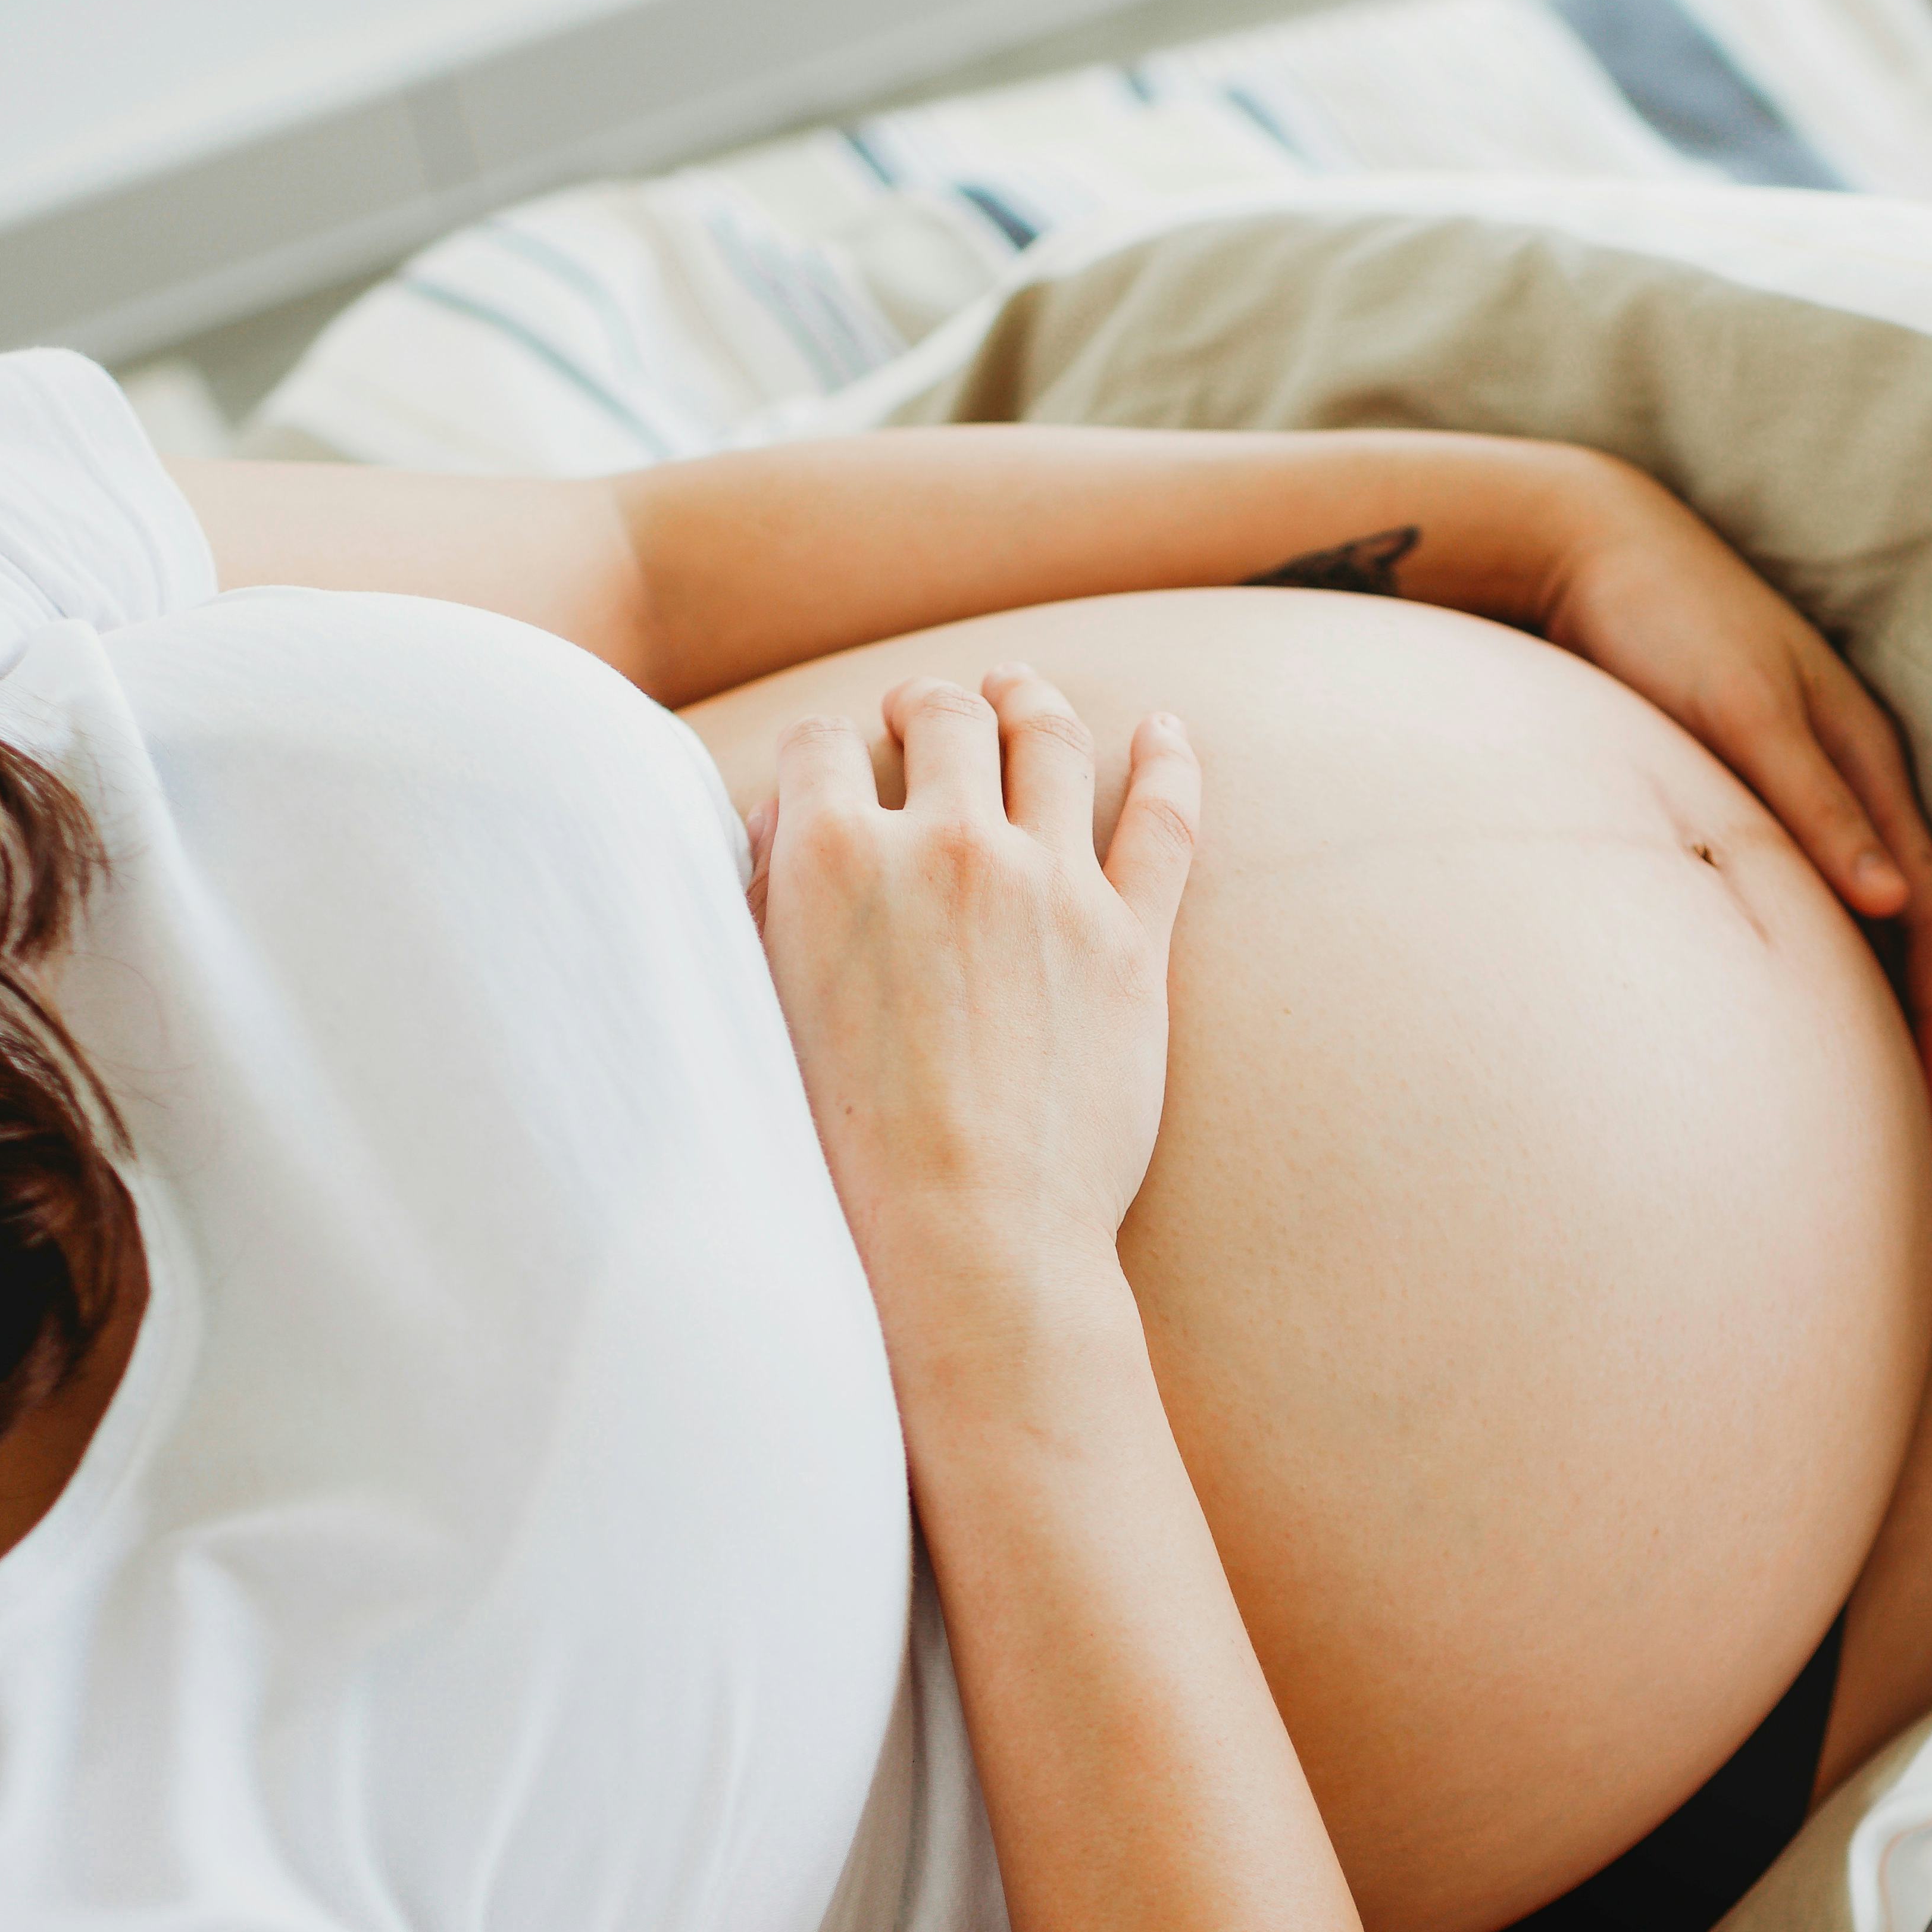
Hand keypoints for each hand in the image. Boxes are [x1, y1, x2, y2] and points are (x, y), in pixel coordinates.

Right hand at [752, 666, 1200, 1357]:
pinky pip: (1162, 820)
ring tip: (1019, 694)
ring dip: (1029, 701)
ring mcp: (1049, 885)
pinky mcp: (1130, 941)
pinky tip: (1164, 733)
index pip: (822, 742)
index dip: (823, 751)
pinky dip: (1168, 762)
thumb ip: (769, 901)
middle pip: (944, 718)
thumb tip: (785, 826)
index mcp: (833, 855)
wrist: (966, 1237)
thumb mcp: (763, 1006)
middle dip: (927, 704)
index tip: (833, 769)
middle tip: (923, 712)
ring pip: (1047, 740)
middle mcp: (944, 844)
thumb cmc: (841, 1148)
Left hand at [1534, 469, 1931, 1131]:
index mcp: (1866, 763)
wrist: (1584, 548)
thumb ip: (1816, 806)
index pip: (1928, 919)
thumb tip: (1896, 903)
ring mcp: (1796, 785)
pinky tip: (1789, 1009)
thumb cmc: (1665, 620)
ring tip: (1864, 1102)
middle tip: (1919, 1145)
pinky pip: (1796, 893)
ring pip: (1854, 920)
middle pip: (1904, 934)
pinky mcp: (1741, 785)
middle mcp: (1844, 782)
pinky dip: (1809, 958)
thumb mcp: (1745, 711)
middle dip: (1915, 1038)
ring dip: (1865, 1010)